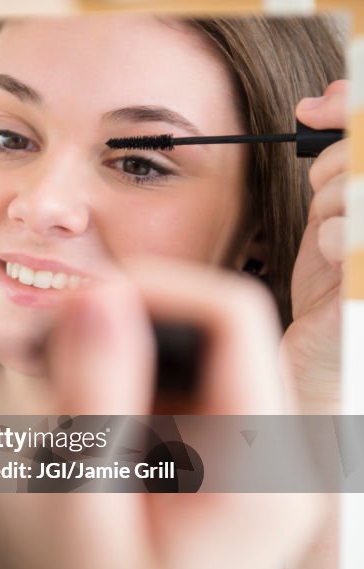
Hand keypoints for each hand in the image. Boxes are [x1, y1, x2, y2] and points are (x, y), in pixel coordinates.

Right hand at [0, 258, 319, 568]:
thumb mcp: (85, 517)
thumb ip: (94, 404)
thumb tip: (98, 299)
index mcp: (259, 472)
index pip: (233, 318)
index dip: (152, 288)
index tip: (72, 301)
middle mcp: (275, 461)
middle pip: (211, 334)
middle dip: (123, 321)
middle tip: (41, 341)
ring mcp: (253, 468)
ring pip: (189, 363)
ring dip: (115, 356)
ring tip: (45, 381)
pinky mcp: (225, 476)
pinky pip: (178, 401)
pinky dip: (122, 391)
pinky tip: (74, 417)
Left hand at [283, 80, 347, 413]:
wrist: (325, 359)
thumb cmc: (333, 289)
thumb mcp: (335, 212)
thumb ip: (342, 159)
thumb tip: (324, 100)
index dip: (354, 106)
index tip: (317, 106)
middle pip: (363, 153)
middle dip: (334, 162)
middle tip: (317, 188)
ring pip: (355, 187)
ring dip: (327, 203)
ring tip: (327, 234)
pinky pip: (347, 231)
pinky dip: (326, 237)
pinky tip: (331, 261)